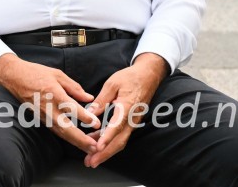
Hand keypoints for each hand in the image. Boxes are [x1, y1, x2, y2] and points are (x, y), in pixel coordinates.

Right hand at [0, 54, 100, 153]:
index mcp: (54, 93)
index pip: (72, 108)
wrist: (14, 77)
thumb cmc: (36, 73)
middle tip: (95, 146)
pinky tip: (76, 142)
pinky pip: (56, 131)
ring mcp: (43, 115)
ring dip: (76, 142)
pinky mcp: (41, 119)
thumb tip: (89, 98)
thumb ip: (74, 87)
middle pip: (66, 127)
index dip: (85, 117)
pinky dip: (67, 138)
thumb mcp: (58, 74)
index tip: (97, 123)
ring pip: (61, 133)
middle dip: (81, 139)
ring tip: (89, 148)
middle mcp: (48, 108)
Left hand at [84, 53, 167, 167]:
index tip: (98, 147)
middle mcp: (132, 119)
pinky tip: (96, 144)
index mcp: (128, 107)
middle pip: (119, 141)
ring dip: (106, 151)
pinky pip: (120, 136)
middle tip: (91, 162)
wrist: (148, 76)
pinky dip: (109, 142)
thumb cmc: (130, 77)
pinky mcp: (131, 123)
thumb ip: (101, 100)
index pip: (117, 126)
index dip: (107, 138)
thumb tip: (89, 113)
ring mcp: (133, 122)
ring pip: (120, 141)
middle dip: (104, 153)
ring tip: (91, 158)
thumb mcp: (112, 83)